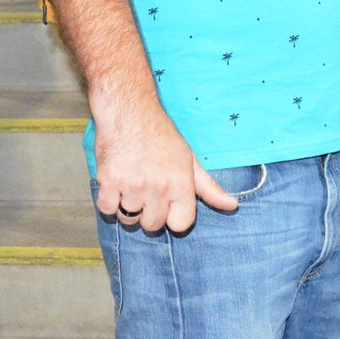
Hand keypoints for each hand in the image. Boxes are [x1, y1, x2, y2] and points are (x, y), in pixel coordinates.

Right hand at [92, 107, 236, 232]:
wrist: (130, 113)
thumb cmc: (160, 136)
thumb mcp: (190, 160)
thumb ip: (210, 188)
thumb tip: (232, 206)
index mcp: (181, 184)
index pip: (180, 225)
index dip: (173, 217)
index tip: (167, 204)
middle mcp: (159, 188)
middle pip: (152, 226)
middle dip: (149, 212)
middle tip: (147, 188)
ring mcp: (133, 186)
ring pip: (128, 218)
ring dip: (128, 205)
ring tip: (132, 181)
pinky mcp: (109, 182)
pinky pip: (107, 209)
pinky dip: (109, 200)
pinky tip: (116, 181)